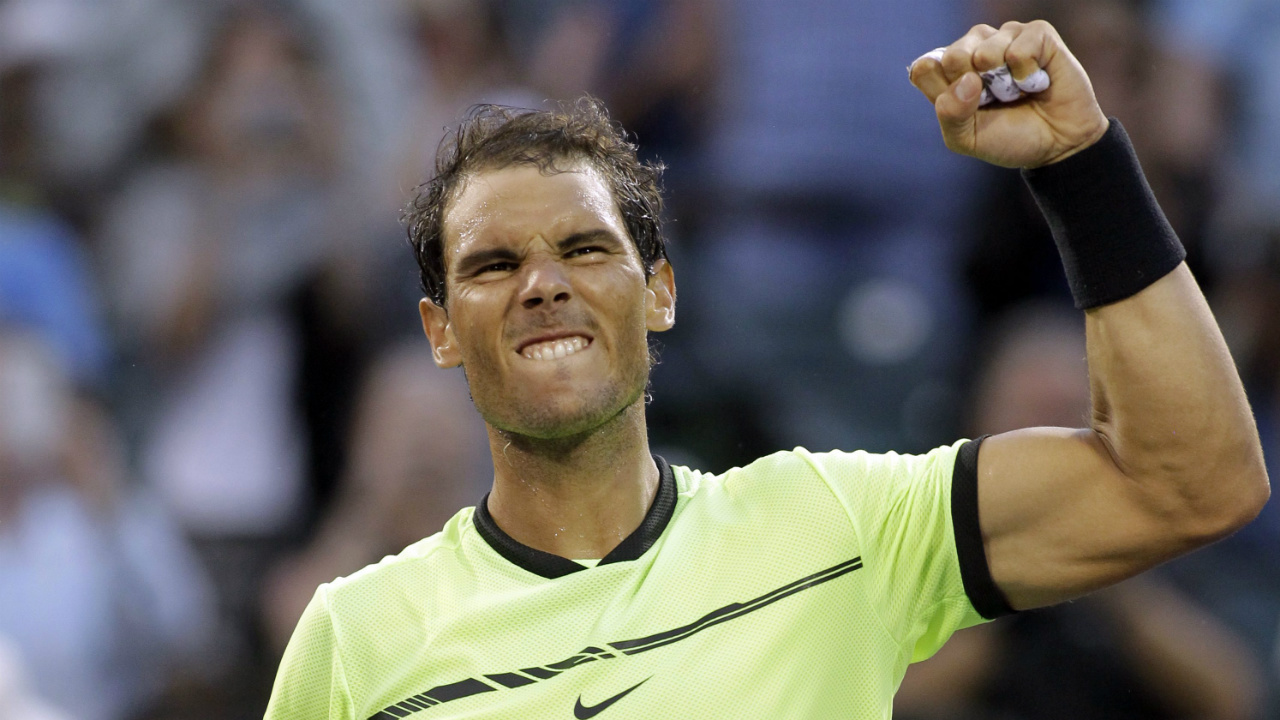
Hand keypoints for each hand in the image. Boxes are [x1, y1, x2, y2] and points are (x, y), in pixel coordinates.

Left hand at [909, 21, 1108, 167]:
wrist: (1058, 146)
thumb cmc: (1011, 138)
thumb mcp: (967, 139)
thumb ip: (950, 114)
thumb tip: (967, 79)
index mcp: (950, 72)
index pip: (925, 68)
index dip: (943, 91)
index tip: (965, 109)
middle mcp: (974, 49)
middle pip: (953, 55)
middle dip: (973, 87)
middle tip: (994, 100)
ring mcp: (1005, 38)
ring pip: (985, 49)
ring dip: (1003, 82)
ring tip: (1018, 92)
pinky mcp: (1037, 34)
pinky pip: (1019, 47)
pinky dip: (1026, 73)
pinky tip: (1037, 81)